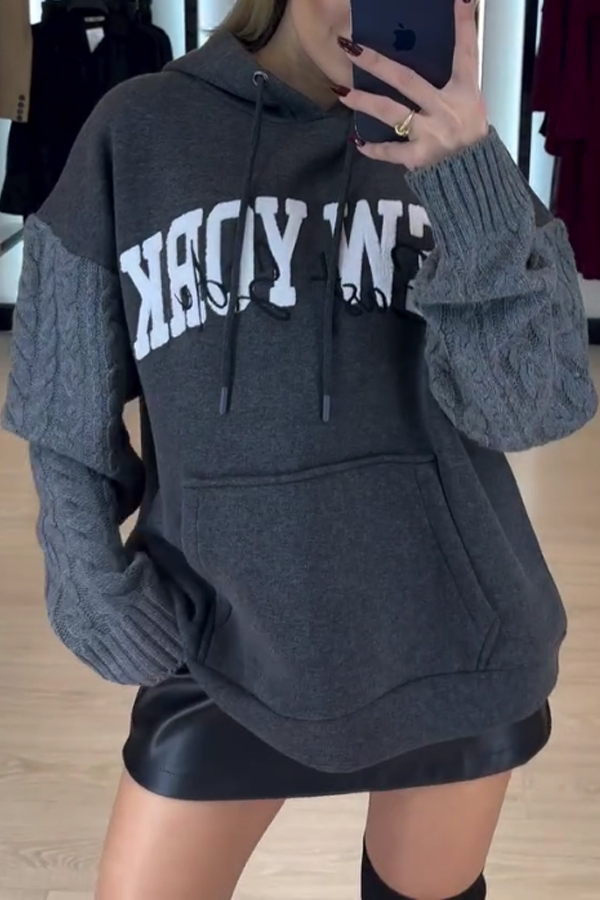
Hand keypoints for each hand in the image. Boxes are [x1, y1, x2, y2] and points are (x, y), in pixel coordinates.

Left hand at [335, 0, 488, 169]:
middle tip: (351, 47)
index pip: (465, 51)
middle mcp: (446, 108)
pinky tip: (358, 141)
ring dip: (364, 102)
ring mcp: (431, 133)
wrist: (475, 177)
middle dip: (377, 63)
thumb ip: (454, 78)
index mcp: (464, 91)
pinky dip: (374, 149)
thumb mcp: (471, 103)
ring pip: (391, 113)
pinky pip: (391, 151)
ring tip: (341, 92)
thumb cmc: (471, 137)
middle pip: (406, 79)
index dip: (463, 24)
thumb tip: (437, 53)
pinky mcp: (420, 158)